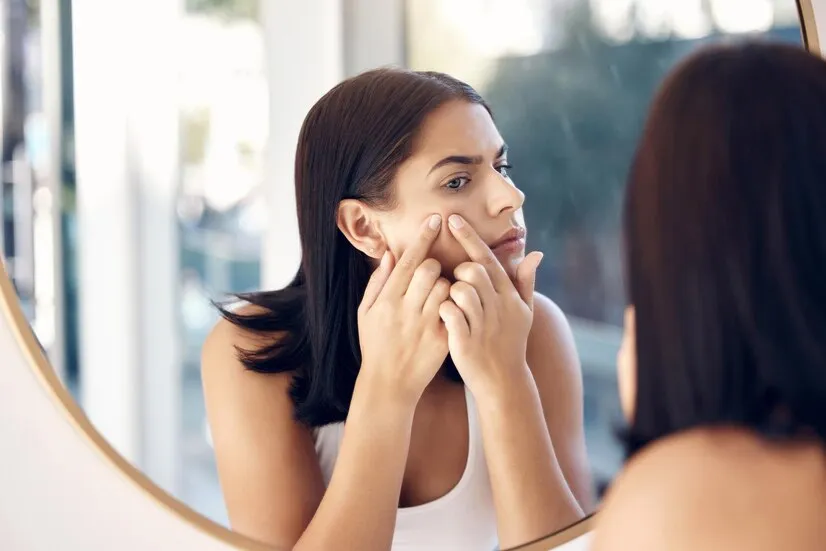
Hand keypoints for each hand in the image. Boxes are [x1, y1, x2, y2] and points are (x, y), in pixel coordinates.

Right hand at [357, 214, 450, 405]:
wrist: (388, 384)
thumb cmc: (375, 345)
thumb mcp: (366, 313)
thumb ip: (378, 282)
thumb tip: (391, 254)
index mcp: (386, 300)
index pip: (408, 260)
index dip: (423, 237)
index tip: (436, 219)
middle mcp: (405, 310)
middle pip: (429, 270)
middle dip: (435, 264)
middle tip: (433, 271)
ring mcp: (424, 325)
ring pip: (445, 288)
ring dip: (446, 285)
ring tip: (439, 294)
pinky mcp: (441, 339)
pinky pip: (454, 310)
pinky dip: (455, 304)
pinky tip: (452, 308)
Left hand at [438, 214, 543, 398]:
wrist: (503, 381)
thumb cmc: (510, 342)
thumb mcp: (524, 312)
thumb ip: (526, 281)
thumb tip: (536, 253)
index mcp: (509, 296)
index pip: (488, 259)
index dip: (469, 238)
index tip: (453, 218)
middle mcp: (497, 307)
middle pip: (473, 271)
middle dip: (460, 270)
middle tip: (458, 282)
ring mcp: (481, 324)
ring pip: (460, 290)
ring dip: (450, 291)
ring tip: (454, 304)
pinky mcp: (465, 341)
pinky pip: (448, 313)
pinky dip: (443, 309)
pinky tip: (444, 316)